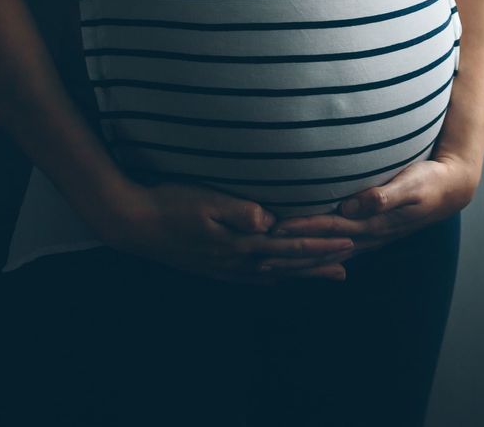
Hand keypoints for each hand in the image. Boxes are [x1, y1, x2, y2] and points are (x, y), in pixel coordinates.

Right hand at [100, 182, 357, 285]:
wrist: (134, 223)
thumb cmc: (171, 204)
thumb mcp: (206, 201)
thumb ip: (239, 211)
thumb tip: (269, 220)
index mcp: (241, 244)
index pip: (291, 247)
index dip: (321, 245)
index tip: (349, 241)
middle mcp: (237, 261)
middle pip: (288, 265)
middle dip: (320, 263)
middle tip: (350, 263)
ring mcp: (225, 267)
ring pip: (274, 273)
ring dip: (303, 273)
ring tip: (328, 275)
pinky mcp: (213, 267)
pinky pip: (251, 278)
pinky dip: (272, 280)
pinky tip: (279, 282)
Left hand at [268, 155, 479, 260]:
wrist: (449, 190)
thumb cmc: (429, 182)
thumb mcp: (412, 185)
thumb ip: (385, 195)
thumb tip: (357, 206)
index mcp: (373, 224)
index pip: (329, 229)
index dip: (302, 229)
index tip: (274, 230)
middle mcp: (366, 236)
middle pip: (321, 249)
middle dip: (289, 254)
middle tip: (255, 258)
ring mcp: (366, 238)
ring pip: (324, 254)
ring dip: (296, 261)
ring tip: (265, 266)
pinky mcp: (367, 234)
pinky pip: (334, 251)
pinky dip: (312, 258)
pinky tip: (297, 261)